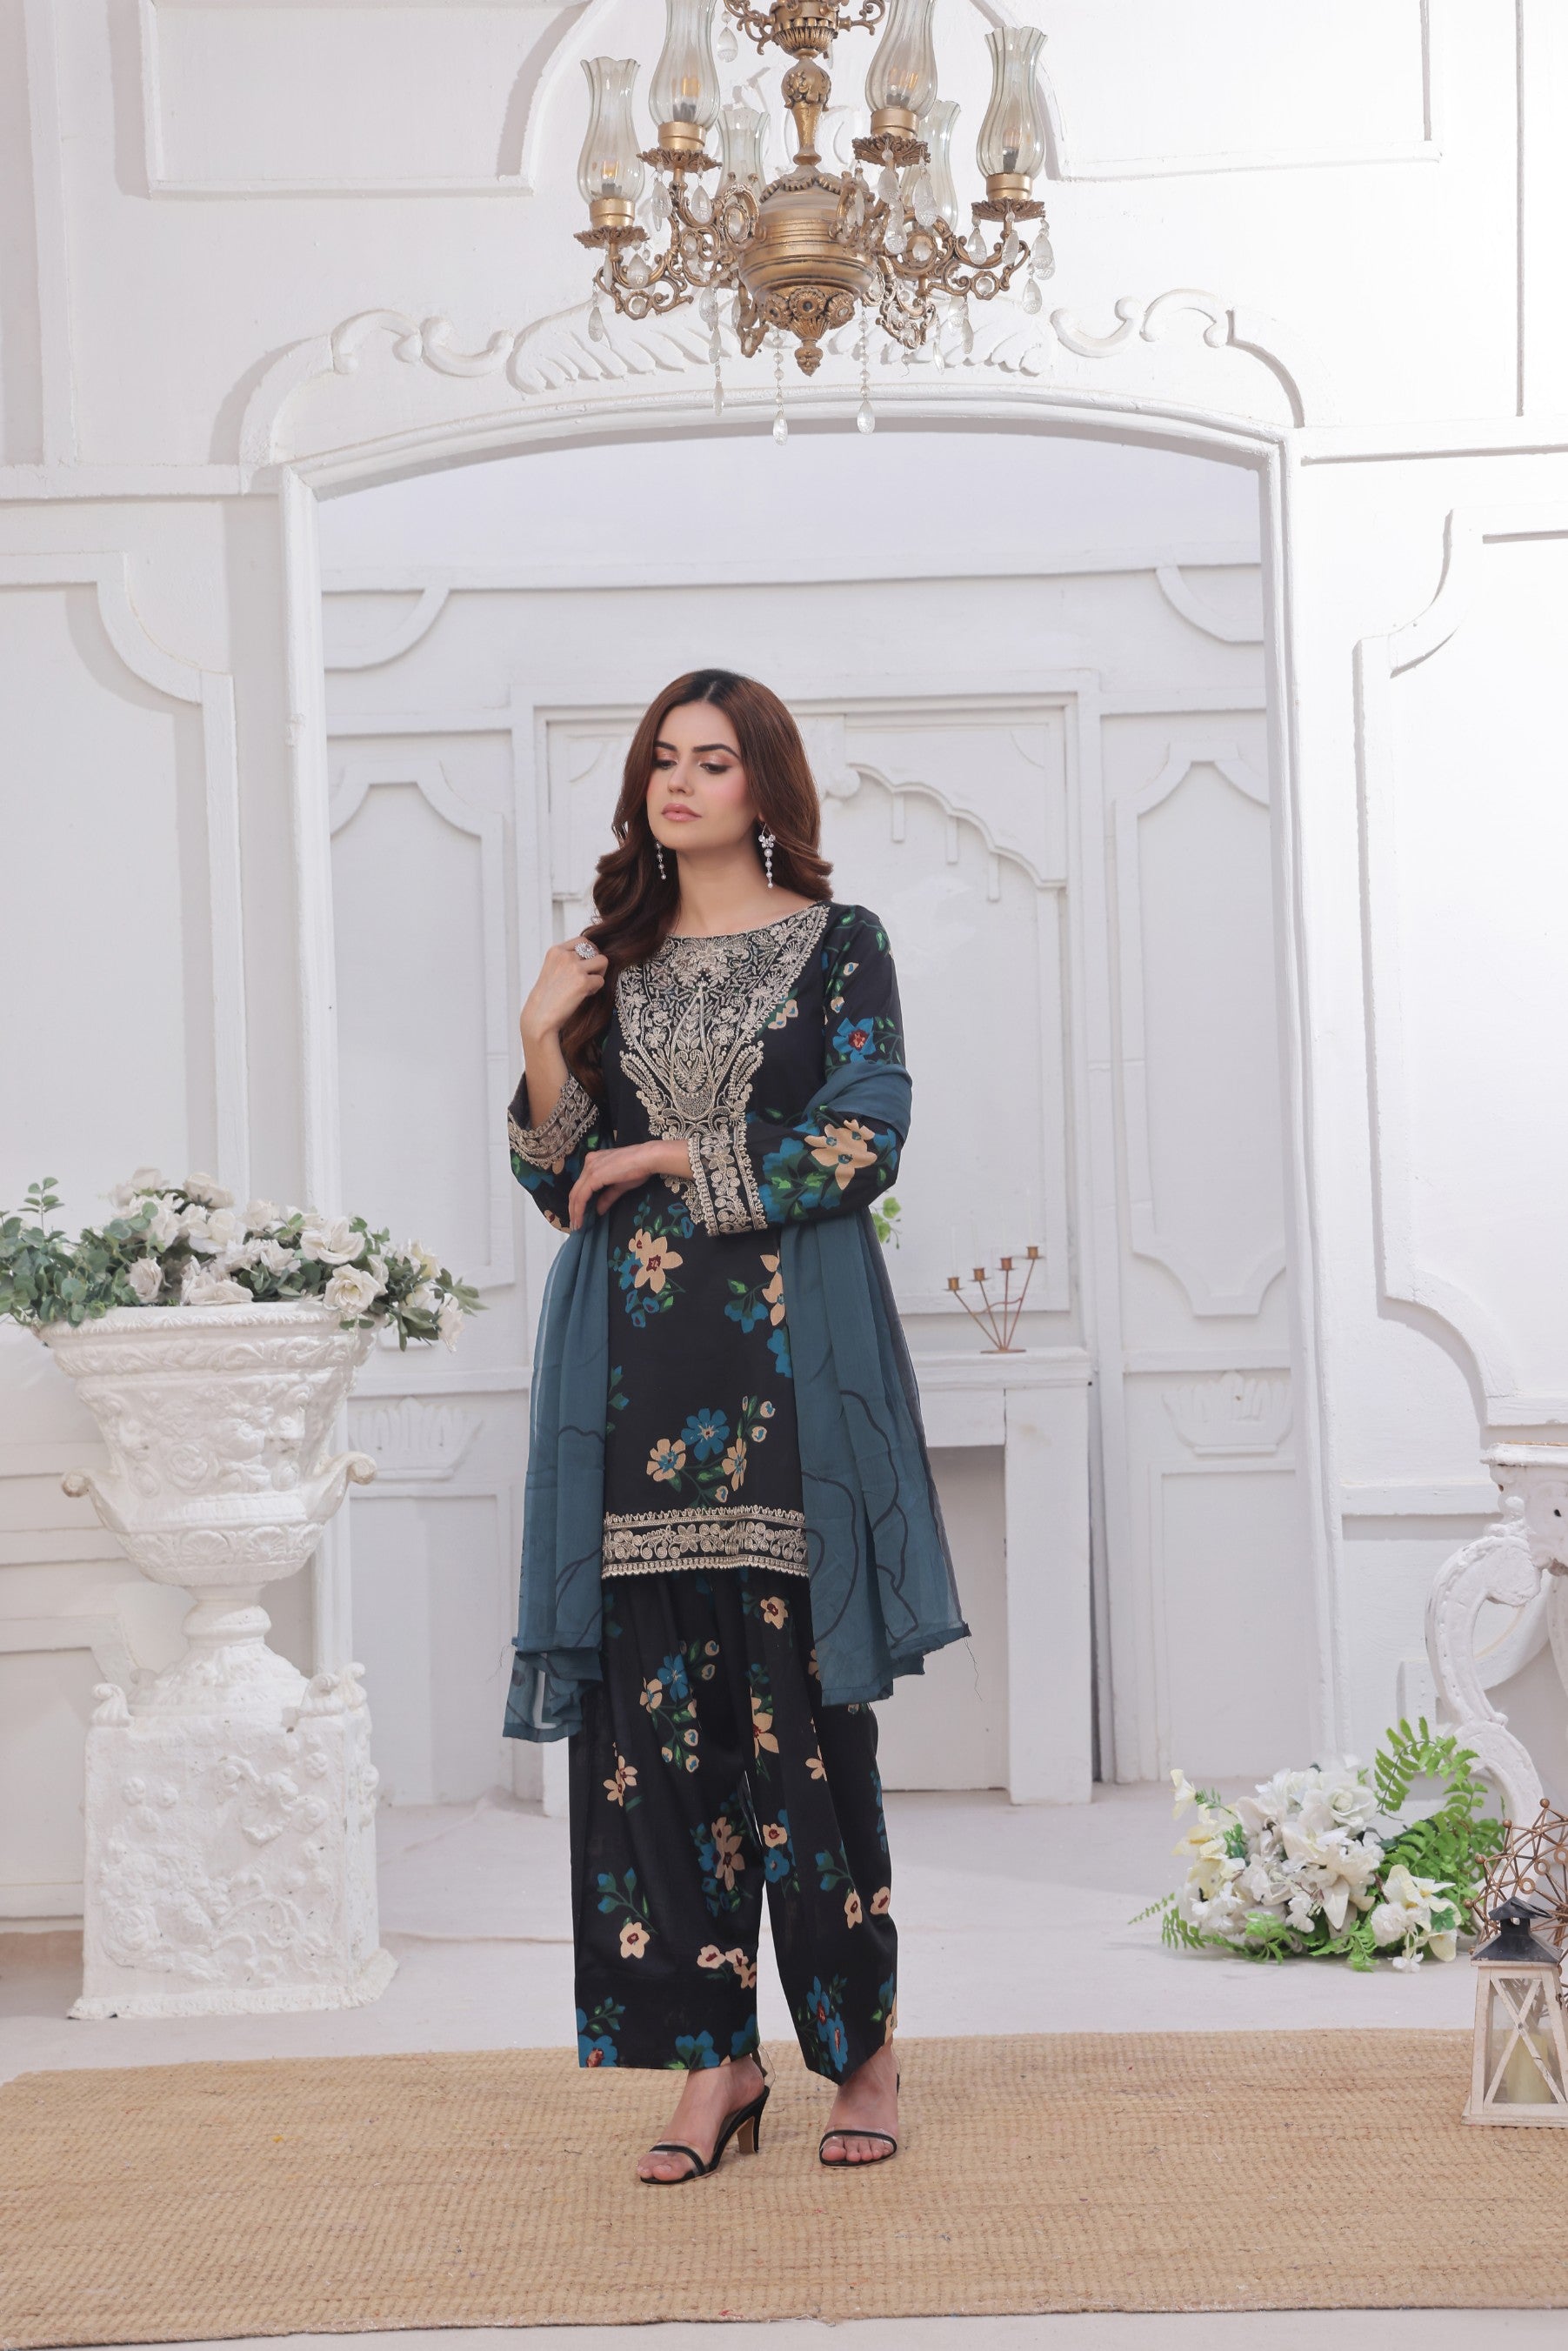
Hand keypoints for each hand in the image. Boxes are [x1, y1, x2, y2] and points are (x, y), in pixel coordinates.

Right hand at [520, 933, 607, 1047]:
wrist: (539, 1016)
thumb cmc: (546, 997)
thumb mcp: (552, 969)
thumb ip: (567, 960)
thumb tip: (591, 955)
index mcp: (555, 951)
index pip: (582, 941)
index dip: (589, 953)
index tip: (585, 965)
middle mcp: (565, 956)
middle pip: (594, 950)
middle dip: (595, 963)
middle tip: (588, 976)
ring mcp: (574, 967)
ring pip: (602, 961)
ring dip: (599, 973)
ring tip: (588, 985)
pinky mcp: (583, 982)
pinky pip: (600, 980)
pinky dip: (595, 989)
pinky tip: (584, 995)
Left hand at [567, 1138, 690, 1229]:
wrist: (647, 1158)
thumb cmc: (638, 1169)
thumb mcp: (619, 1185)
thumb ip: (607, 1197)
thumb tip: (598, 1211)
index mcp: (594, 1162)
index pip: (581, 1185)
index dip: (578, 1202)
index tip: (579, 1217)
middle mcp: (589, 1163)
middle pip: (575, 1190)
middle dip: (573, 1209)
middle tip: (575, 1225)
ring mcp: (590, 1169)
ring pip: (576, 1194)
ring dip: (575, 1212)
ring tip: (576, 1226)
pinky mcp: (594, 1177)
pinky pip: (582, 1196)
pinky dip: (579, 1209)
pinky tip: (580, 1219)